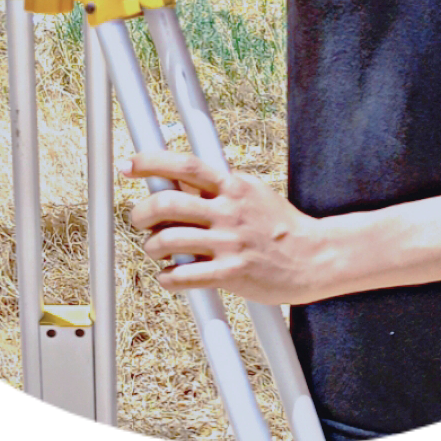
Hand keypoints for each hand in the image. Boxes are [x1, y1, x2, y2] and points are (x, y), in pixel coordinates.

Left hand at [120, 150, 331, 306]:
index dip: (151, 162)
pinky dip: (167, 277)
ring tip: (155, 249)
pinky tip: (168, 276)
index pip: (185, 166)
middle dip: (141, 212)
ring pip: (169, 240)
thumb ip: (217, 187)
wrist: (313, 256)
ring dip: (152, 246)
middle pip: (167, 203)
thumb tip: (178, 180)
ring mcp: (229, 243)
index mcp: (232, 186)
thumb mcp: (251, 193)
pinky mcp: (232, 274)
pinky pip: (184, 276)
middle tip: (138, 219)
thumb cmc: (278, 225)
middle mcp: (228, 211)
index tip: (128, 164)